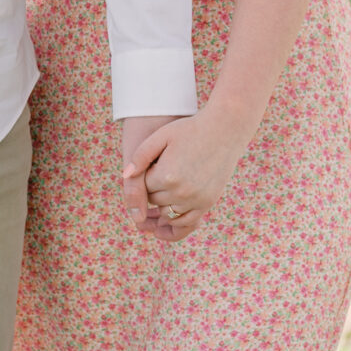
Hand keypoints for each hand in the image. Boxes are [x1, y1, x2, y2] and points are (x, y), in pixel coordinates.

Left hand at [122, 106, 249, 240]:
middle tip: (158, 175)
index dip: (145, 176)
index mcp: (166, 175)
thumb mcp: (161, 136)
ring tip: (164, 191)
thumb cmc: (191, 129)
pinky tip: (173, 210)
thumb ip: (140, 156)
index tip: (152, 165)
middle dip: (152, 190)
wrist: (225, 129)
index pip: (143, 187)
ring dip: (163, 206)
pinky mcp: (208, 203)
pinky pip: (187, 221)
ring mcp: (196, 200)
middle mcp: (180, 192)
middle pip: (154, 201)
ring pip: (168, 214)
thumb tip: (126, 176)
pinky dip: (177, 220)